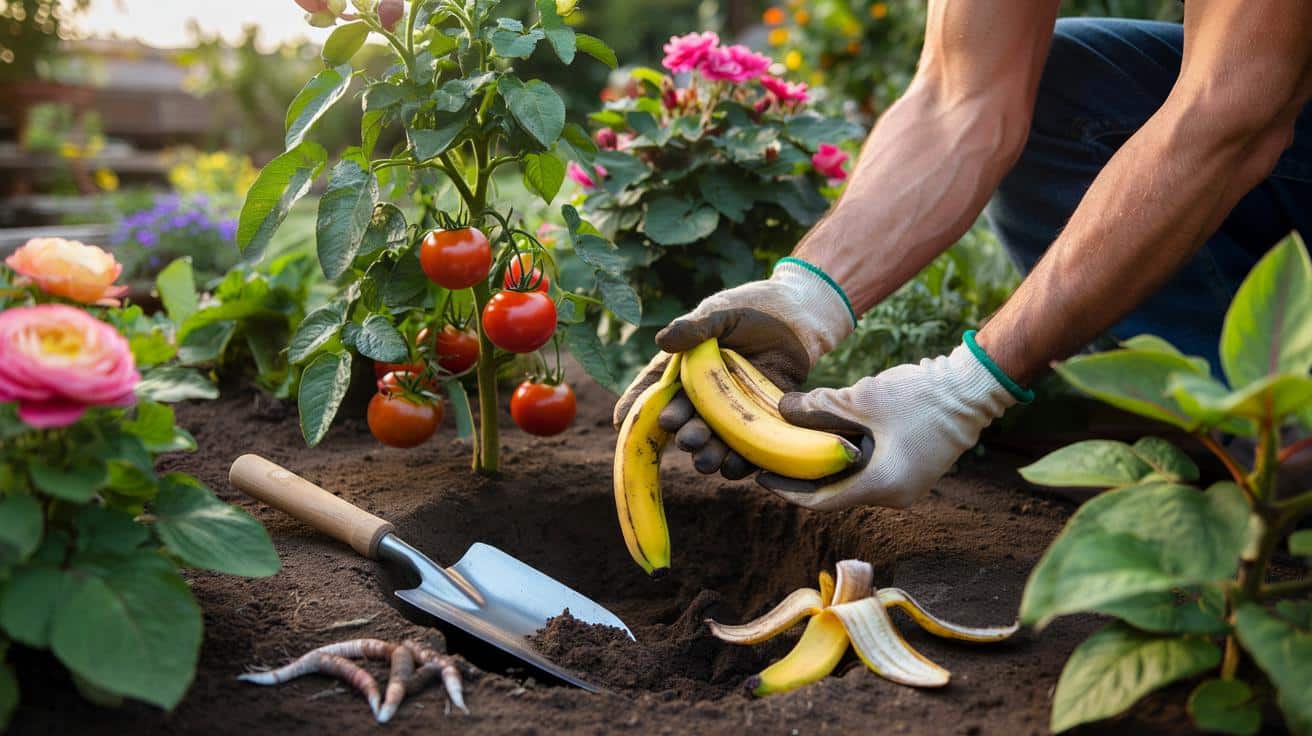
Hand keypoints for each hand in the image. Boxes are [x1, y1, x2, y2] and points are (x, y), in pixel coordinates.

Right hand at [612, 259, 854, 478]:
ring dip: (707, 456)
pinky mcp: (759, 426)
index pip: (654, 391)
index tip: (631, 422)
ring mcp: (729, 415)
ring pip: (712, 444)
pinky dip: (739, 464)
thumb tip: (663, 340)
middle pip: (684, 424)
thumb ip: (695, 326)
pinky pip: (745, 452)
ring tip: (707, 460)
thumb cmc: (752, 310)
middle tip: (686, 437)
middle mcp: (701, 398)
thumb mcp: (721, 313)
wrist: (798, 319)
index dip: (640, 407)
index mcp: (684, 371)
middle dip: (684, 434)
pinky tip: (734, 466)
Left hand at [756, 341, 1022, 509]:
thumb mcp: (862, 397)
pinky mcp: (911, 472)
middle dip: (801, 477)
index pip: (822, 500)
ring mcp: (906, 486)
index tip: (760, 475)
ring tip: (790, 447)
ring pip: (851, 483)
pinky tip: (824, 439)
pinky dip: (844, 460)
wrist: (973, 388)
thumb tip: (781, 409)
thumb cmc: (921, 394)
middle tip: (769, 458)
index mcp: (883, 486)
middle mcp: (895, 496)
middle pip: (835, 494)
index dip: (787, 490)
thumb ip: (820, 406)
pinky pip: (869, 472)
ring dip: (823, 467)